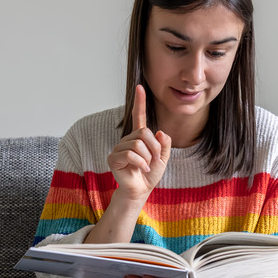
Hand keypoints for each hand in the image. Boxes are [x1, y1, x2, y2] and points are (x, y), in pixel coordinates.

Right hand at [107, 85, 171, 201]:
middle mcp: (127, 139)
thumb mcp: (163, 157)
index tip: (140, 87)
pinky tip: (142, 169)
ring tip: (146, 166)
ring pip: (138, 144)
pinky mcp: (113, 158)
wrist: (141, 190)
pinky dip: (140, 163)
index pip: (139, 116)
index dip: (140, 102)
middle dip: (154, 148)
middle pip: (144, 133)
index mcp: (139, 137)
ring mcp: (119, 148)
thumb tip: (159, 132)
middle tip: (154, 160)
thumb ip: (164, 144)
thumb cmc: (150, 174)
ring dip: (147, 157)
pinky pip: (130, 154)